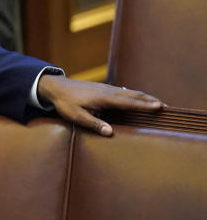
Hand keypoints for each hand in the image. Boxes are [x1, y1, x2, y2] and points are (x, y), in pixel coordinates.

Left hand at [37, 75, 162, 135]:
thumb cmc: (65, 103)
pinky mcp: (102, 88)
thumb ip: (94, 124)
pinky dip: (133, 94)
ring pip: (129, 92)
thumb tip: (110, 133)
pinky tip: (135, 96)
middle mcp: (108, 91)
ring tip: (155, 102)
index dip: (144, 105)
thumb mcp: (77, 116)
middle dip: (149, 100)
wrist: (55, 87)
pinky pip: (122, 91)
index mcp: (104, 98)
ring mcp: (106, 88)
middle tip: (165, 106)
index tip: (159, 107)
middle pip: (133, 95)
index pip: (129, 103)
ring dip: (143, 96)